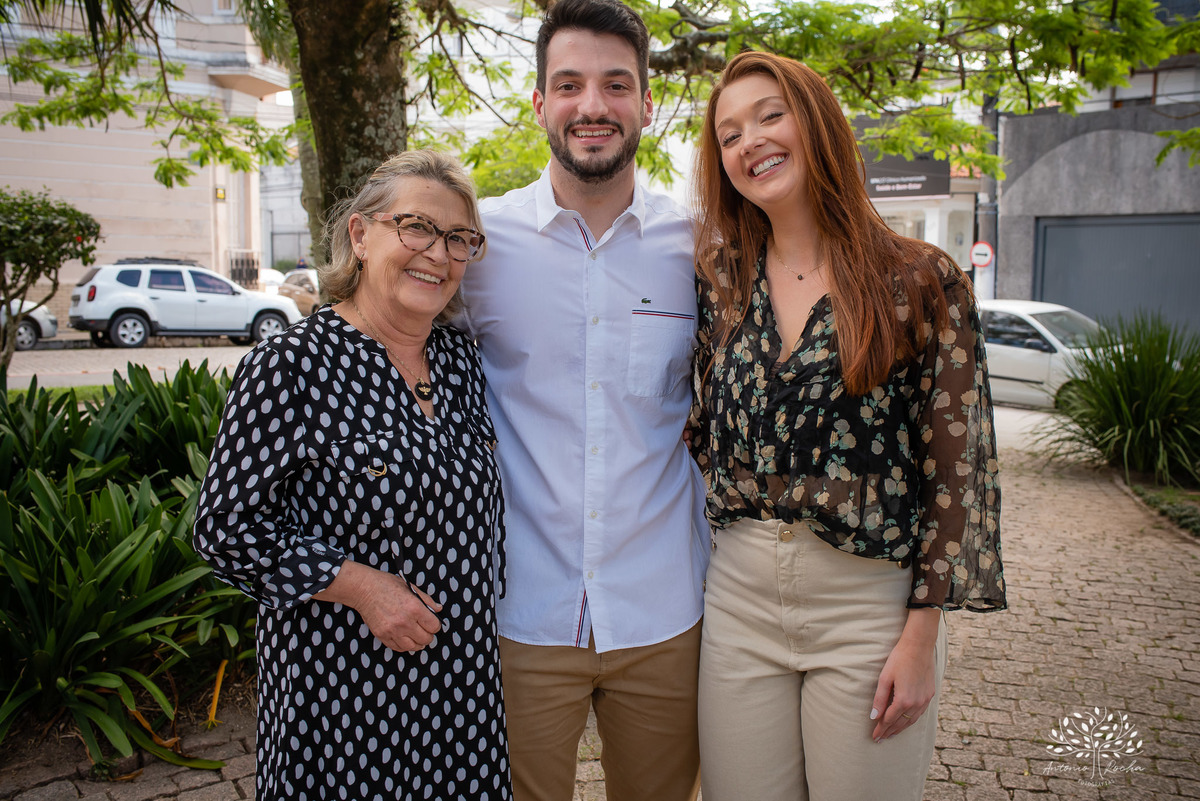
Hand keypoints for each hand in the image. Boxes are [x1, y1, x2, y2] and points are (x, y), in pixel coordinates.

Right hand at [315, 560, 442, 652]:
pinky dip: (404, 645)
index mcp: (414, 608)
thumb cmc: (387, 585)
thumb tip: (438, 609)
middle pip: (426, 639)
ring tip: (416, 636)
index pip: (434, 626)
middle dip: (428, 635)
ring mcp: (393, 631)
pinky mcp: (382, 636)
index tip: (432, 622)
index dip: (435, 625)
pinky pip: (398, 648)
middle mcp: (405, 622)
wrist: (364, 589)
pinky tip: (405, 638)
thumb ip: (427, 600)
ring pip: (413, 647)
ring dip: (417, 643)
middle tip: (425, 629)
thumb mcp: (410, 587)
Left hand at [870, 607, 939, 741]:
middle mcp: (916, 704)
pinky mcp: (930, 694)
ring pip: (912, 720)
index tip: (874, 737)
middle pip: (901, 723)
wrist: (919, 646)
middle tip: (880, 739)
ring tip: (891, 734)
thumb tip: (874, 717)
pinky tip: (906, 721)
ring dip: (901, 728)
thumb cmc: (899, 659)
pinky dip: (911, 720)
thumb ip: (879, 699)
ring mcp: (925, 700)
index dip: (881, 729)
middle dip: (890, 732)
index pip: (889, 720)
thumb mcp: (885, 678)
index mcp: (904, 700)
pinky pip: (920, 713)